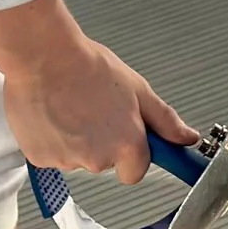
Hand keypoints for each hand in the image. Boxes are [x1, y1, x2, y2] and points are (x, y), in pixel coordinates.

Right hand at [0, 0, 196, 182]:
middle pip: (106, 162)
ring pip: (79, 157)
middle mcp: (97, 159)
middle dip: (104, 142)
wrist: (42, 57)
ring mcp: (67, 161)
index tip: (130, 139)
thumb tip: (186, 137)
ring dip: (78, 139)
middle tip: (97, 109)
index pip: (136, 171)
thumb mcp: (138, 89)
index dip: (133, 153)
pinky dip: (54, 139)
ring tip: (73, 105)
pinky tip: (54, 113)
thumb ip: (165, 120)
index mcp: (126, 144)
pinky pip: (54, 155)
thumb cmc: (87, 67)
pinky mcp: (40, 159)